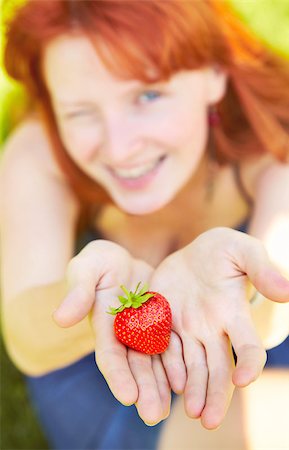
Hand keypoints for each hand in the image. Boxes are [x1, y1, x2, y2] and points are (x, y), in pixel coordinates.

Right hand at [53, 240, 170, 424]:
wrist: (123, 262)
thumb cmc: (99, 264)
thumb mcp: (86, 268)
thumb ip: (78, 291)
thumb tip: (61, 318)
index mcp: (105, 326)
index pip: (109, 355)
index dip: (117, 375)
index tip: (127, 396)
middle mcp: (125, 336)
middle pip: (135, 366)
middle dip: (144, 390)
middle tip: (154, 414)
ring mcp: (145, 332)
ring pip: (155, 363)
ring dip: (162, 386)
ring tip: (172, 408)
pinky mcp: (163, 325)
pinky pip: (172, 346)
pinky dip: (178, 364)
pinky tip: (189, 381)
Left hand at [150, 227, 288, 428]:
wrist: (194, 253)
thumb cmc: (224, 251)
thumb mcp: (243, 251)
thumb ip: (261, 268)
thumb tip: (286, 291)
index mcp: (234, 315)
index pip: (247, 346)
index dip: (249, 363)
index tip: (243, 378)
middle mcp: (213, 329)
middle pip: (217, 368)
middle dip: (215, 393)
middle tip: (208, 420)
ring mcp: (189, 329)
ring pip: (192, 366)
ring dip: (192, 389)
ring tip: (191, 412)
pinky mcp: (165, 324)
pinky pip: (165, 350)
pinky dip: (167, 368)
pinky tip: (167, 385)